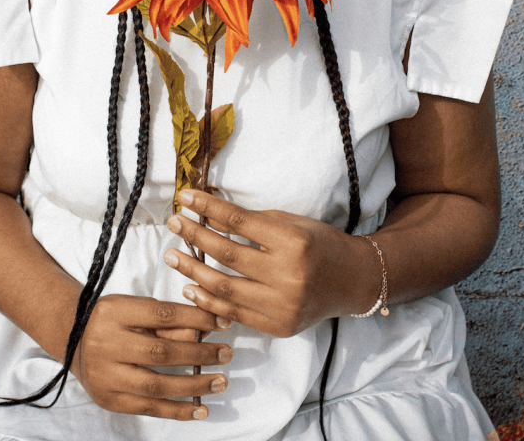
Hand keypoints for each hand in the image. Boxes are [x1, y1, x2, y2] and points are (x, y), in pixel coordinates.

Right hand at [73, 293, 233, 419]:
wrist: (72, 338)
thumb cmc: (112, 319)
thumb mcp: (135, 307)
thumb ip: (167, 319)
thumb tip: (205, 331)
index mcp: (115, 311)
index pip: (162, 314)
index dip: (196, 319)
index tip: (222, 322)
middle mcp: (106, 343)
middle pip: (161, 352)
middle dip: (199, 355)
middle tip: (226, 355)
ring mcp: (105, 375)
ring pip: (156, 385)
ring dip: (194, 386)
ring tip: (219, 382)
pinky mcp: (109, 400)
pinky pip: (147, 408)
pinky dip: (176, 411)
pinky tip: (199, 409)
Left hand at [163, 190, 377, 337]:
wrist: (352, 280)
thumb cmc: (319, 244)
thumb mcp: (290, 222)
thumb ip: (250, 221)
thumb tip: (208, 212)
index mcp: (292, 242)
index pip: (238, 221)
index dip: (207, 208)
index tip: (184, 197)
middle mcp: (287, 276)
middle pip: (226, 254)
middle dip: (193, 235)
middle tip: (172, 223)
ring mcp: (282, 305)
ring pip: (223, 288)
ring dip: (192, 269)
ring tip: (171, 255)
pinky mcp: (279, 326)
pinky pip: (234, 314)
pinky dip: (208, 301)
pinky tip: (190, 286)